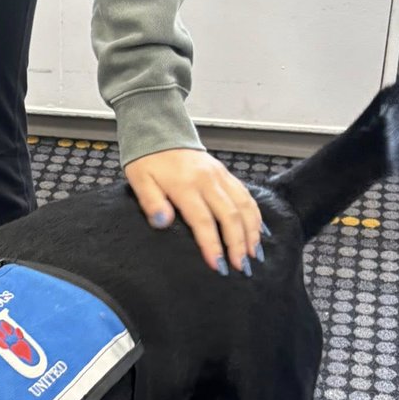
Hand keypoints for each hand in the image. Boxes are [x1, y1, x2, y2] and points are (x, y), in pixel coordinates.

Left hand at [125, 149, 263, 275]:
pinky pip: (246, 196)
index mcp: (185, 185)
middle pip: (230, 215)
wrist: (160, 132)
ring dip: (252, 232)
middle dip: (238, 243)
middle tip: (241, 266)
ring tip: (254, 254)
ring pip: (244, 205)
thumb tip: (163, 221)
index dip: (212, 245)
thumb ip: (151, 202)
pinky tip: (259, 232)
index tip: (217, 265)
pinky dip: (255, 215)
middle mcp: (208, 180)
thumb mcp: (139, 181)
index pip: (203, 220)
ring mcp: (220, 176)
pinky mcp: (226, 174)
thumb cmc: (147, 161)